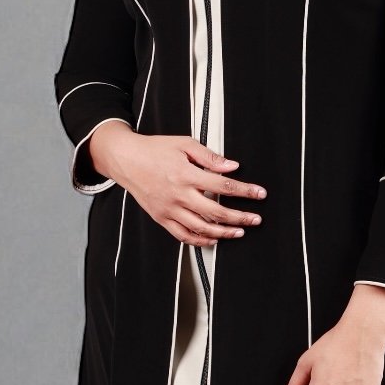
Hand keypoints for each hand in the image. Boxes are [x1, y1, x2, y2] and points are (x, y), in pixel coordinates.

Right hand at [91, 123, 265, 246]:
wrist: (126, 160)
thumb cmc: (154, 150)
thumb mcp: (184, 144)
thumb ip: (209, 157)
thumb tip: (231, 166)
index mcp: (186, 174)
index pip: (223, 186)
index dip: (245, 191)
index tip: (258, 194)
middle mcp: (178, 194)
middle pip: (216, 211)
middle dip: (240, 217)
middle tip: (255, 219)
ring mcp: (169, 209)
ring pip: (201, 227)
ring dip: (224, 232)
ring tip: (239, 232)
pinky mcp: (161, 218)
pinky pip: (183, 235)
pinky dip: (199, 240)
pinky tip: (213, 239)